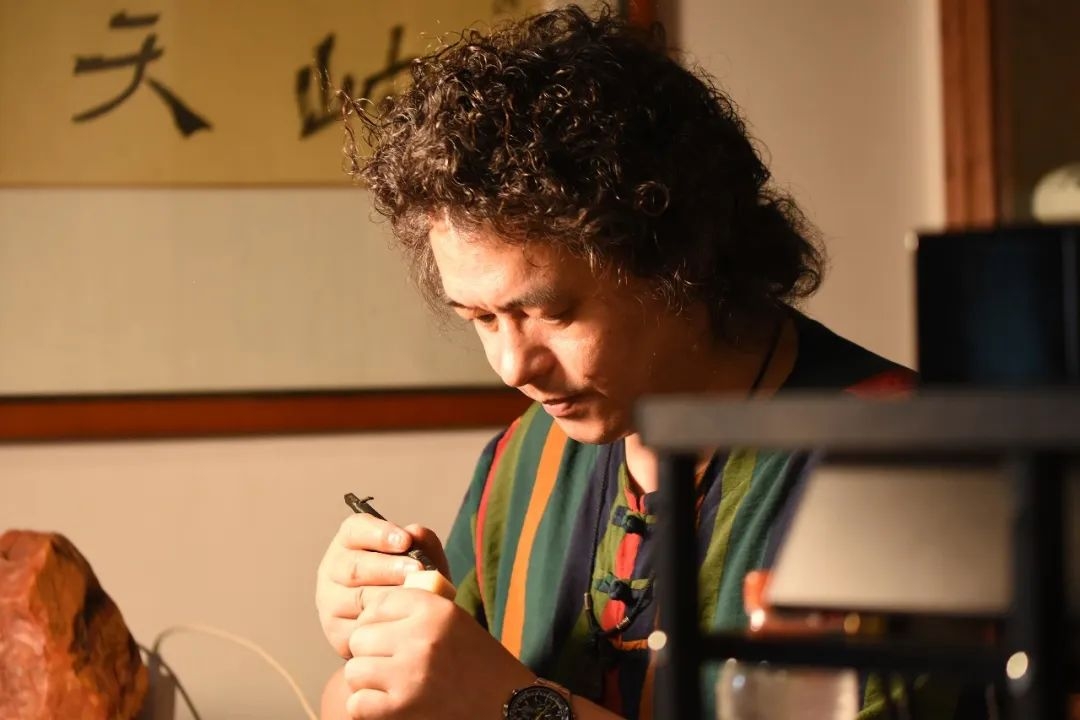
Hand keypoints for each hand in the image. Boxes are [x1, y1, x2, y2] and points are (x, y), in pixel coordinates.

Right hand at [316, 513, 448, 656]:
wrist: (404, 624)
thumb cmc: (411, 582)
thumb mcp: (421, 558)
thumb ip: (422, 543)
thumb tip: (416, 534)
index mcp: (349, 542)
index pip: (355, 530)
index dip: (380, 534)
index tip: (406, 540)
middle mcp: (333, 568)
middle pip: (355, 566)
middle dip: (388, 568)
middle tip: (417, 569)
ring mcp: (330, 600)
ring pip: (356, 598)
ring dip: (388, 597)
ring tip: (415, 595)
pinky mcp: (334, 631)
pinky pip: (357, 628)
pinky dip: (381, 624)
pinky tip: (401, 620)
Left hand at [342, 587, 535, 718]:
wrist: (505, 703)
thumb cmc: (476, 660)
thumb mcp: (453, 619)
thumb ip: (415, 607)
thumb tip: (365, 606)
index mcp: (433, 608)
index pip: (376, 604)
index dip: (377, 622)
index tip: (390, 636)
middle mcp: (420, 636)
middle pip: (359, 637)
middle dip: (370, 653)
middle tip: (392, 664)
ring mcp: (409, 673)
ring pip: (354, 670)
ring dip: (367, 681)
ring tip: (391, 684)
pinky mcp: (402, 707)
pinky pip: (357, 703)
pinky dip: (368, 708)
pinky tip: (390, 705)